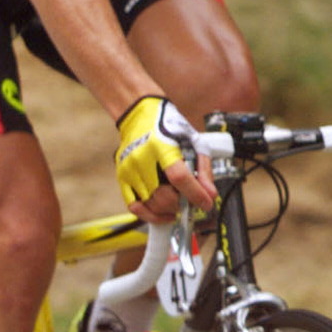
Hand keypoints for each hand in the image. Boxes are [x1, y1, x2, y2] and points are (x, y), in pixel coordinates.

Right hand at [114, 96, 214, 221]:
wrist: (141, 116)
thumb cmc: (169, 127)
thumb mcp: (193, 142)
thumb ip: (203, 169)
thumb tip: (210, 194)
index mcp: (162, 146)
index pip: (179, 177)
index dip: (195, 194)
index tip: (207, 203)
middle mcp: (142, 159)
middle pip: (163, 195)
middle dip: (182, 204)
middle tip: (193, 202)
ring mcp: (129, 171)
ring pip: (151, 204)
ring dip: (169, 210)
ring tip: (180, 205)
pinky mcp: (122, 178)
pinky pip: (134, 207)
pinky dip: (151, 215)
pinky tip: (165, 214)